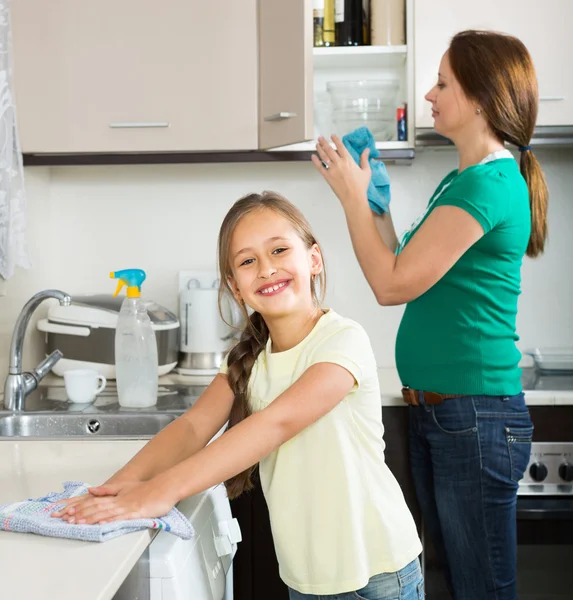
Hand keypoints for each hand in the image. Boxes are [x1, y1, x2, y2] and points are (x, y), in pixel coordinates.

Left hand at [52, 479, 175, 523]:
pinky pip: (119, 517)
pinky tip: (100, 524)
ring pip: (104, 512)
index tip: (65, 511)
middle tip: (63, 518)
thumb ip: (108, 490)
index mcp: (115, 495)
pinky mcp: (135, 513)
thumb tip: (92, 490)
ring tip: (75, 522)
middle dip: (78, 513)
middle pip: (95, 507)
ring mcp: (126, 507)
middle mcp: (118, 501)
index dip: (78, 506)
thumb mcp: (125, 487)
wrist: (165, 487)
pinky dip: (108, 521)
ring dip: (88, 518)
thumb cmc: (148, 489)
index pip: (93, 500)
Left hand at [311, 135, 371, 210]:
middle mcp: (339, 163)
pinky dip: (316, 161)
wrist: (353, 197)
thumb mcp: (366, 171)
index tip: (332, 136)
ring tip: (317, 144)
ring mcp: (332, 170)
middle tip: (320, 138)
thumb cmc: (360, 186)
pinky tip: (313, 156)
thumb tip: (366, 150)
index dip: (336, 140)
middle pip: (330, 149)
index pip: (340, 147)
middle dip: (324, 142)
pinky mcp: (328, 177)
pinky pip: (320, 167)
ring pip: (324, 156)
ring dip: (320, 149)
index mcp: (348, 160)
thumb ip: (365, 159)